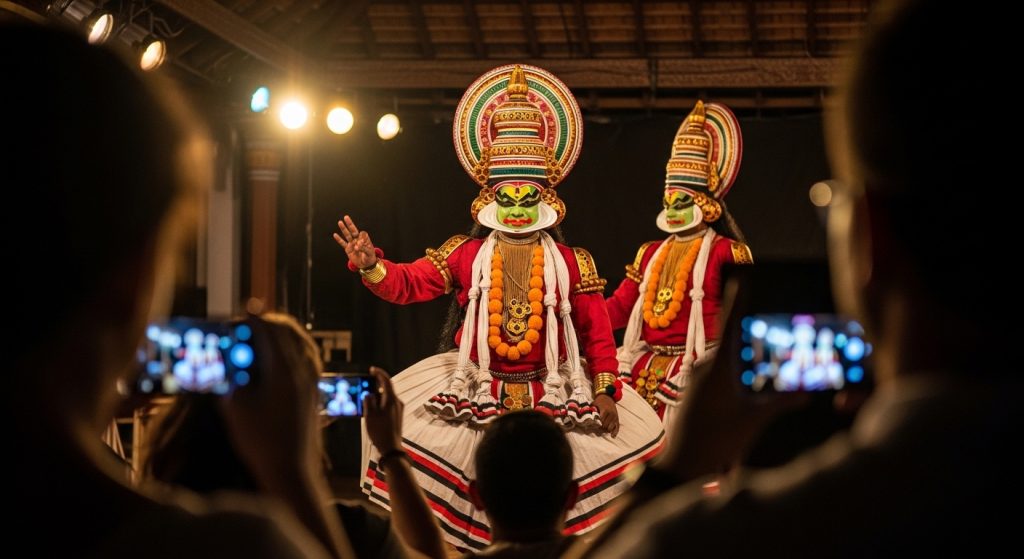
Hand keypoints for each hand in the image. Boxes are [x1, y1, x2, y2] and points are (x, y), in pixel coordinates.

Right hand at [220, 316, 320, 481]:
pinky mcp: (313, 394)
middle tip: (251, 319)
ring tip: (264, 334)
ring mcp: (311, 383)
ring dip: (282, 337)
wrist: (291, 470)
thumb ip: (230, 378)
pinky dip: (290, 352)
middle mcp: (302, 373)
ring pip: (299, 348)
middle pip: (288, 336)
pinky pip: (304, 362)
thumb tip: (226, 360)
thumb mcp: (235, 406)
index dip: (255, 319)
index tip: (243, 310)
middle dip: (269, 325)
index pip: (270, 333)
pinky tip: (279, 359)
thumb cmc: (260, 440)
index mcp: (283, 371)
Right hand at [333, 215, 377, 268]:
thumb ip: (363, 248)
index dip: (361, 237)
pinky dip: (339, 239)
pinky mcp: (348, 248)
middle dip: (350, 224)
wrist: (366, 264)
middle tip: (346, 217)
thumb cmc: (369, 257)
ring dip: (343, 229)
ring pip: (347, 235)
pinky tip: (335, 234)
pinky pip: (343, 243)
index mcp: (365, 239)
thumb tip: (356, 246)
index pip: (362, 234)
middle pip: (353, 230)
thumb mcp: (369, 253)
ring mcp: (352, 243)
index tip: (360, 244)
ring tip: (340, 222)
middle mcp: (358, 239)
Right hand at [364, 366, 403, 453]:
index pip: (386, 381)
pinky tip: (371, 412)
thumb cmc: (380, 431)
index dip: (379, 373)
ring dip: (376, 398)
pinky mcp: (397, 416)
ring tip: (365, 403)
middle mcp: (397, 403)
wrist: (391, 448)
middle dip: (375, 387)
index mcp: (391, 400)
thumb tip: (369, 394)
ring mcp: (398, 410)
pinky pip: (387, 406)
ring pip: (386, 398)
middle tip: (365, 387)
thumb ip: (369, 401)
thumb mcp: (370, 415)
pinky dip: (379, 405)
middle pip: (386, 389)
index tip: (372, 370)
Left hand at [595, 393, 619, 436]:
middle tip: (597, 428)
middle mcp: (611, 414)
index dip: (597, 424)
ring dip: (606, 429)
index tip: (593, 425)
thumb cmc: (599, 401)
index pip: (601, 420)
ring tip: (602, 429)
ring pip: (611, 427)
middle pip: (605, 425)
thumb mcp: (594, 404)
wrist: (608, 397)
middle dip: (601, 427)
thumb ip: (591, 411)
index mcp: (605, 410)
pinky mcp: (617, 419)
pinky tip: (612, 436)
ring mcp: (615, 417)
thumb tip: (586, 417)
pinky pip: (617, 427)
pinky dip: (615, 432)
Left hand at [656, 285, 807, 480]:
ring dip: (746, 356)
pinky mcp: (695, 390)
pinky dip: (737, 371)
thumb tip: (806, 392)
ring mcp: (697, 378)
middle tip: (776, 329)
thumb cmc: (714, 442)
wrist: (681, 465)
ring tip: (769, 356)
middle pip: (734, 341)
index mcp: (717, 366)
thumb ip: (780, 402)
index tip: (743, 277)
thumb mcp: (753, 420)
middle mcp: (704, 366)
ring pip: (727, 357)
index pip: (731, 323)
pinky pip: (720, 371)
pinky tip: (751, 379)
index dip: (739, 300)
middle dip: (754, 335)